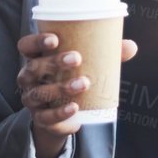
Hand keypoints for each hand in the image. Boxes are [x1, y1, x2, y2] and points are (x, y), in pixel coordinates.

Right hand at [16, 31, 137, 157]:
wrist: (64, 114)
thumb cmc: (73, 78)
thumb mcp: (86, 65)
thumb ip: (105, 55)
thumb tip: (131, 46)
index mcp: (36, 58)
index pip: (26, 46)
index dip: (36, 41)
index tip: (55, 39)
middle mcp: (28, 78)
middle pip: (33, 68)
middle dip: (53, 62)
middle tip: (77, 58)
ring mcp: (32, 99)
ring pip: (39, 92)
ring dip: (61, 87)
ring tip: (84, 83)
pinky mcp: (40, 118)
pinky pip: (47, 116)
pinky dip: (60, 112)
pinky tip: (75, 107)